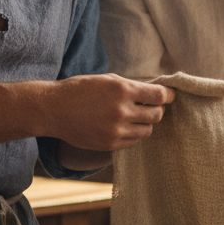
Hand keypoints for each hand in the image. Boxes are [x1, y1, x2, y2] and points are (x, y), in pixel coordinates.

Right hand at [40, 74, 174, 150]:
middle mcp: (121, 111)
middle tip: (150, 106)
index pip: (159, 96)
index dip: (168, 95)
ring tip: (135, 116)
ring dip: (145, 123)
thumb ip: (131, 86)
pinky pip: (134, 141)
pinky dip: (134, 134)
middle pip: (157, 115)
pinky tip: (124, 126)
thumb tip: (156, 92)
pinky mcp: (110, 144)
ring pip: (147, 130)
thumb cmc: (80, 90)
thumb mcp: (107, 80)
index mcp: (122, 90)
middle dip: (156, 109)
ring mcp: (116, 130)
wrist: (53, 110)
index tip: (169, 95)